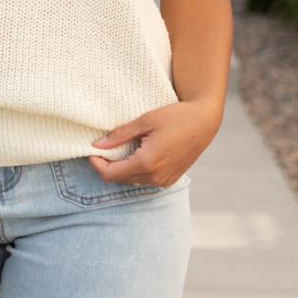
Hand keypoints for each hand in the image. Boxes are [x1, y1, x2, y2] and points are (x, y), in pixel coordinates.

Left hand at [88, 99, 221, 185]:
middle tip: (105, 146)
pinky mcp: (170, 179)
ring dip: (122, 167)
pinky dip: (136, 169)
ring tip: (122, 147)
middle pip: (120, 178)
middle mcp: (155, 177)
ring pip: (132, 179)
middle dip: (108, 165)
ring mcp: (164, 180)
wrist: (205, 121)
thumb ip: (120, 135)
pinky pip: (145, 178)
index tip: (92, 150)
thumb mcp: (145, 121)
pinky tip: (138, 152)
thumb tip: (97, 145)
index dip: (97, 164)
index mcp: (147, 163)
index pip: (110, 174)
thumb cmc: (176, 116)